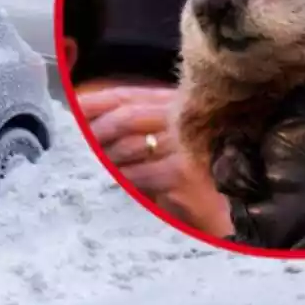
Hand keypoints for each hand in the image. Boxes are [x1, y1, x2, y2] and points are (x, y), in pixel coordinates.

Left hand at [75, 84, 232, 237]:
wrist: (232, 210)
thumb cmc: (196, 176)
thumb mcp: (166, 145)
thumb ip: (136, 130)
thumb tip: (87, 123)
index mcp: (177, 103)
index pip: (128, 94)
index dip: (96, 100)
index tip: (71, 108)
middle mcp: (184, 117)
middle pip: (126, 116)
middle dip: (96, 132)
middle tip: (76, 146)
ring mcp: (186, 144)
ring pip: (129, 145)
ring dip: (105, 158)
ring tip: (92, 168)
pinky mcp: (184, 173)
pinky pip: (139, 174)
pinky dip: (123, 180)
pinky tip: (117, 186)